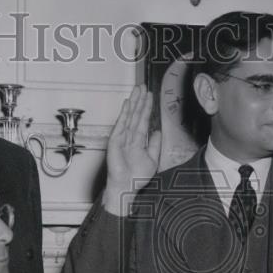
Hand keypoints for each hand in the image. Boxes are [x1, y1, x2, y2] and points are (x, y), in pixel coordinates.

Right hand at [101, 84, 159, 215]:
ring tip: (137, 90)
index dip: (146, 107)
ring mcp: (122, 137)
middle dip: (140, 100)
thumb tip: (157, 132)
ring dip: (134, 102)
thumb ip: (155, 145)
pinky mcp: (115, 140)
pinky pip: (121, 124)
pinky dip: (124, 113)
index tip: (150, 96)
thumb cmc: (136, 176)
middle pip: (136, 114)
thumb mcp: (152, 159)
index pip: (143, 120)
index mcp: (138, 140)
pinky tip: (127, 104)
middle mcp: (130, 136)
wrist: (127, 186)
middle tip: (143, 86)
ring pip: (129, 116)